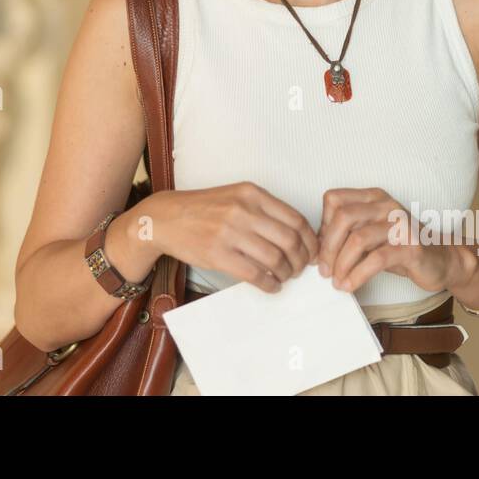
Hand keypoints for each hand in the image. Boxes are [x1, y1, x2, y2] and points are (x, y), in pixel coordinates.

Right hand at [153, 183, 319, 293]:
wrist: (166, 218)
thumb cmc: (203, 208)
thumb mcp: (236, 196)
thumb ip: (264, 210)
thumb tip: (297, 235)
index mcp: (252, 193)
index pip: (296, 219)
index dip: (310, 241)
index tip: (312, 252)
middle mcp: (243, 210)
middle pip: (290, 240)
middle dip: (302, 260)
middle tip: (300, 268)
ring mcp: (230, 232)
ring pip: (275, 259)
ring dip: (287, 273)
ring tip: (285, 277)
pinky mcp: (218, 254)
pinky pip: (255, 274)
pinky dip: (270, 284)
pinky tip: (271, 285)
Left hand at [315, 188, 463, 293]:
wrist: (440, 260)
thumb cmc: (399, 248)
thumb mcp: (369, 236)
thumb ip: (346, 235)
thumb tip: (316, 249)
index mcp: (372, 197)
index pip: (333, 200)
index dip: (322, 225)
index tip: (322, 250)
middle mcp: (386, 205)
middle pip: (342, 217)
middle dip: (328, 247)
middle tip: (324, 271)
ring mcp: (400, 224)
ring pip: (358, 239)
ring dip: (342, 264)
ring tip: (337, 282)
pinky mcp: (411, 246)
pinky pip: (377, 259)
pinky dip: (358, 275)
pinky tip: (350, 285)